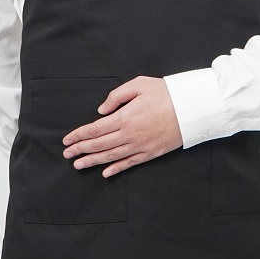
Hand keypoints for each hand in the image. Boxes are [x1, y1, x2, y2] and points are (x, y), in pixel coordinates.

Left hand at [62, 76, 182, 176]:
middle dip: (80, 150)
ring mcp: (140, 146)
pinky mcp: (151, 153)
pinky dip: (116, 169)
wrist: (192, 108)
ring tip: (78, 165)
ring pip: (111, 156)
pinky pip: (129, 163)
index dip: (78, 135)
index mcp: (124, 117)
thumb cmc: (166, 93)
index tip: (67, 140)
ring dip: (92, 161)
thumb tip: (101, 110)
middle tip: (67, 154)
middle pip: (99, 145)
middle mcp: (129, 134)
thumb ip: (116, 96)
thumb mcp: (139, 85)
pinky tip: (105, 173)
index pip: (94, 129)